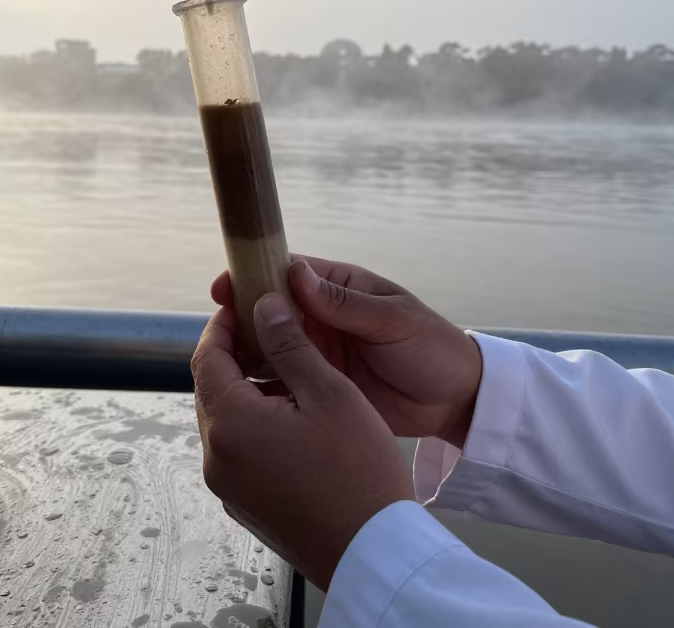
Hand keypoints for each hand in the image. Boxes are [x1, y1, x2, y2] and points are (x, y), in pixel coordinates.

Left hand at [192, 294, 415, 590]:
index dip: (224, 325)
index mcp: (231, 424)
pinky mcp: (244, 504)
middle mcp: (216, 457)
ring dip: (247, 391)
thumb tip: (264, 306)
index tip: (245, 304)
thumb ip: (289, 345)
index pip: (207, 357)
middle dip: (235, 356)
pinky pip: (237, 451)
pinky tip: (292, 418)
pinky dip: (254, 425)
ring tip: (289, 373)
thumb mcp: (329, 393)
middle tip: (270, 332)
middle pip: (211, 389)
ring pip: (225, 421)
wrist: (373, 553)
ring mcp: (228, 486)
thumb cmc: (358, 472)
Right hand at [212, 257, 481, 446]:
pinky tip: (244, 397)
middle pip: (269, 312)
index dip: (253, 277)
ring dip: (247, 354)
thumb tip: (295, 272)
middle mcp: (321, 318)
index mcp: (339, 289)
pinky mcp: (320, 387)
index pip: (286, 274)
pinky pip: (284, 382)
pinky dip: (263, 386)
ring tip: (224, 368)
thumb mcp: (392, 321)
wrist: (457, 401)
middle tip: (217, 336)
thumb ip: (344, 303)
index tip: (224, 288)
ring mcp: (318, 354)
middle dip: (242, 319)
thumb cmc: (432, 348)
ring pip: (270, 348)